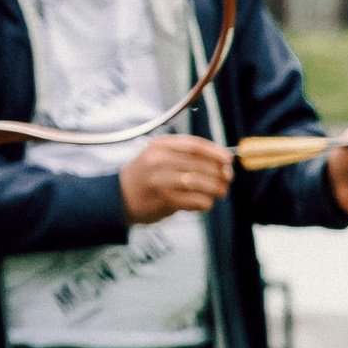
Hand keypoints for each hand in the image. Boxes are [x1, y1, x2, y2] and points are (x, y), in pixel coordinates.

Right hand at [119, 134, 233, 224]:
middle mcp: (159, 161)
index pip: (194, 145)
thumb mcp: (156, 156)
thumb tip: (221, 163)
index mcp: (159, 146)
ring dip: (216, 188)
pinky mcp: (165, 199)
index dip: (215, 152)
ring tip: (219, 192)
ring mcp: (161, 180)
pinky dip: (206, 202)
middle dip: (220, 173)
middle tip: (227, 179)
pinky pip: (196, 200)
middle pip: (201, 164)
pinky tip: (203, 202)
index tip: (228, 159)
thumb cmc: (144, 177)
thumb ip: (184, 155)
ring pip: (202, 183)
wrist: (118, 197)